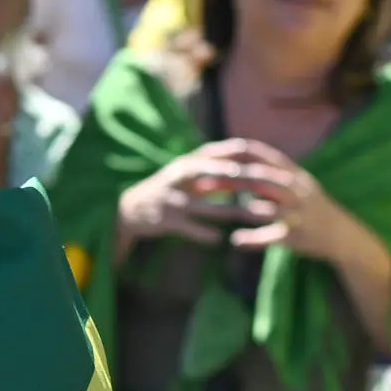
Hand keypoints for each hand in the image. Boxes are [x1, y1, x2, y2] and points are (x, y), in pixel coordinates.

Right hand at [117, 139, 263, 245]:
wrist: (131, 209)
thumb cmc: (166, 189)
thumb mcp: (185, 173)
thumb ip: (210, 165)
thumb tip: (242, 155)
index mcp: (184, 164)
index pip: (212, 153)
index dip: (234, 152)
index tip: (259, 155)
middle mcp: (177, 177)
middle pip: (207, 173)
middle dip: (231, 176)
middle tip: (256, 180)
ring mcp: (171, 199)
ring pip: (203, 205)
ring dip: (227, 211)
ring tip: (249, 215)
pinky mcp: (166, 220)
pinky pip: (188, 227)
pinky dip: (202, 233)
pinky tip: (218, 238)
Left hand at [216, 139, 363, 262]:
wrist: (344, 236)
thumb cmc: (315, 207)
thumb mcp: (300, 182)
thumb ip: (275, 169)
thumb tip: (246, 153)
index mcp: (296, 176)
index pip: (265, 156)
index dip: (239, 153)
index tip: (214, 153)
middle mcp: (299, 192)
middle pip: (261, 180)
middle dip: (231, 180)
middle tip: (204, 180)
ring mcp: (300, 215)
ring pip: (268, 209)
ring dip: (241, 209)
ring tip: (217, 209)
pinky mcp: (299, 237)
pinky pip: (274, 237)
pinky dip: (254, 239)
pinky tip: (235, 240)